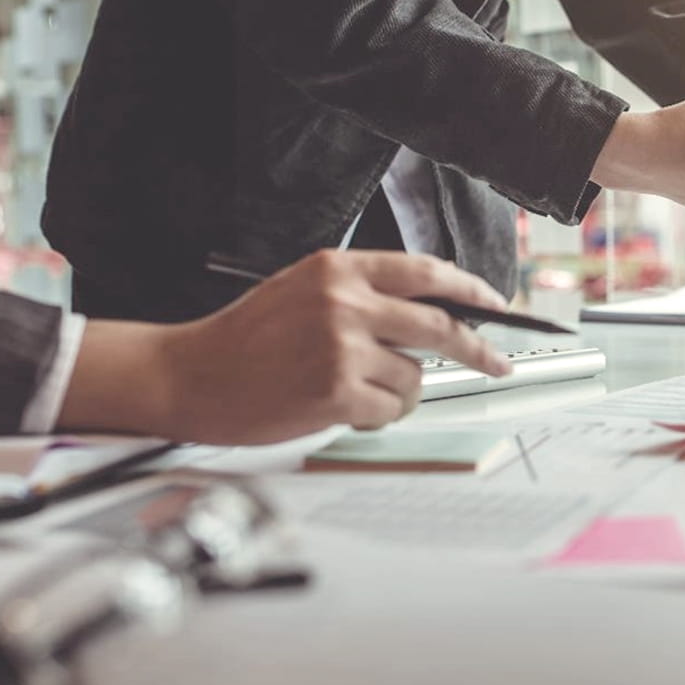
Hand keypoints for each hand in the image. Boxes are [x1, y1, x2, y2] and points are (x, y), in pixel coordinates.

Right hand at [58, 251, 513, 444]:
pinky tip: (342, 409)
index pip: (426, 272)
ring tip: (355, 391)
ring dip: (398, 392)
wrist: (188, 376)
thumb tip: (430, 310)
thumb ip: (361, 293)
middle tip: (496, 362)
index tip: (495, 305)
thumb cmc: (244, 339)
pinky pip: (389, 409)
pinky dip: (377, 416)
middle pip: (440, 324)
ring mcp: (342, 346)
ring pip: (414, 375)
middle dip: (477, 349)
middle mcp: (344, 302)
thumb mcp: (302, 290)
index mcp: (338, 269)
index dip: (470, 289)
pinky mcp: (336, 390)